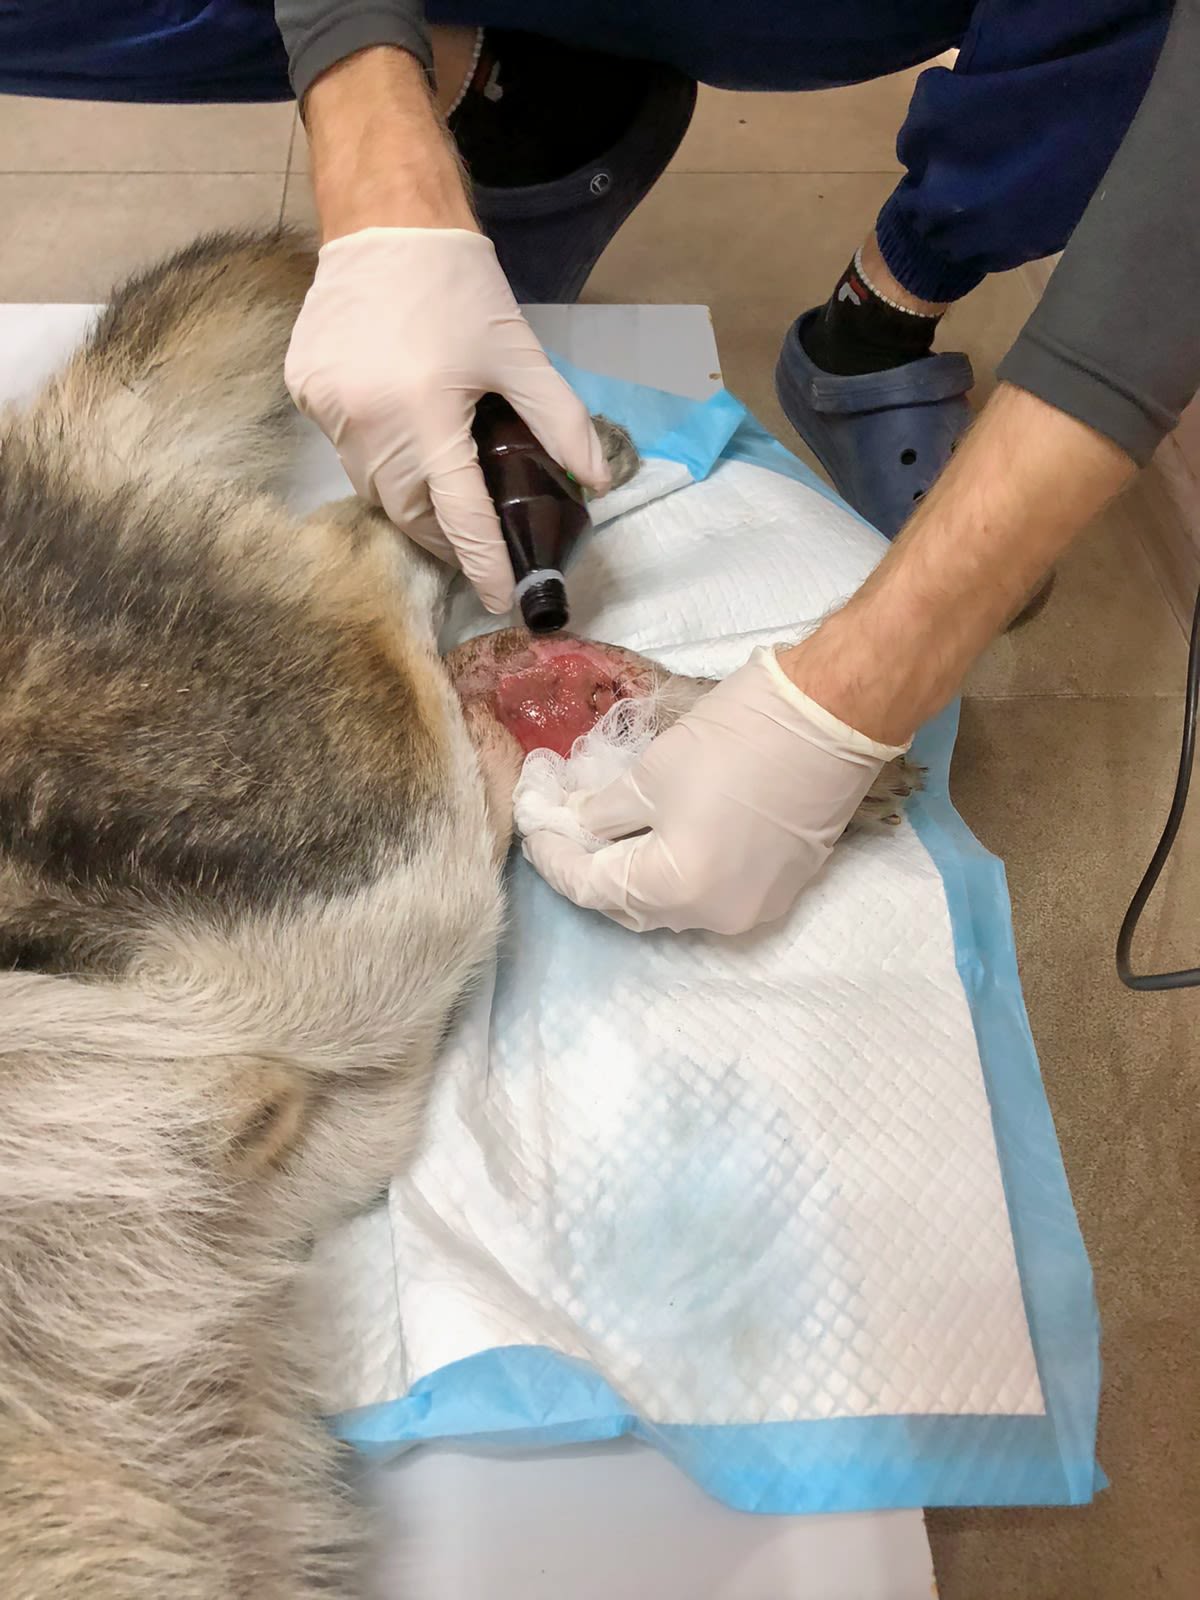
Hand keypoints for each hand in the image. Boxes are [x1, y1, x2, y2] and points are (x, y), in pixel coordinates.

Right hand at [284, 227, 610, 612]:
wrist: (384, 220)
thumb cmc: (459, 287)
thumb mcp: (520, 353)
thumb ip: (561, 422)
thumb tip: (596, 482)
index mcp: (427, 413)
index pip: (460, 514)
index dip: (482, 563)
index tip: (500, 597)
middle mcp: (368, 421)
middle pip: (407, 512)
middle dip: (440, 536)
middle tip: (471, 542)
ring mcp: (328, 408)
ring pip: (371, 487)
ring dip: (408, 500)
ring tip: (439, 494)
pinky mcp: (305, 391)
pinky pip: (344, 447)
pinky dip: (374, 456)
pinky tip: (397, 431)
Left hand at [523, 647, 906, 934]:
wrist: (834, 718)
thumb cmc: (738, 738)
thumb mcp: (651, 772)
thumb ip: (603, 811)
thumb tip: (575, 824)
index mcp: (676, 890)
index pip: (590, 886)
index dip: (552, 854)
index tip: (531, 820)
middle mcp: (714, 917)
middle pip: (629, 904)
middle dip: (588, 866)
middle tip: (560, 824)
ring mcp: (752, 909)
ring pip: (670, 903)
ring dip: (631, 871)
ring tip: (601, 831)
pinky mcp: (778, 889)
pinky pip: (708, 893)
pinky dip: (675, 871)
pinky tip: (655, 838)